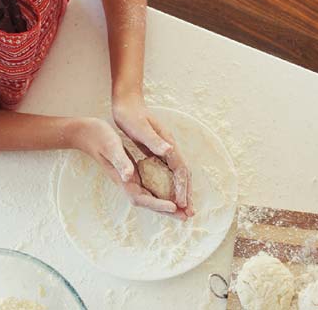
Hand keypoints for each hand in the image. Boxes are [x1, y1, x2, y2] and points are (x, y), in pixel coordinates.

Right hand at [72, 117, 181, 215]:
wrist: (85, 133)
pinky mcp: (130, 172)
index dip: (158, 203)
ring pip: (150, 195)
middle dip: (167, 210)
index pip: (142, 197)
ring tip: (183, 209)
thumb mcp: (111, 146)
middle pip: (148, 202)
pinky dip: (160, 192)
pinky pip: (148, 186)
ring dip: (166, 204)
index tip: (173, 207)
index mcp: (123, 178)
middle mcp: (126, 181)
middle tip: (186, 216)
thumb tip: (129, 176)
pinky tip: (170, 191)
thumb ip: (120, 162)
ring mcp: (128, 178)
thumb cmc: (99, 137)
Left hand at [113, 94, 193, 218]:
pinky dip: (171, 185)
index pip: (180, 171)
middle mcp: (169, 148)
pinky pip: (168, 172)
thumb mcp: (140, 128)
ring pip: (177, 174)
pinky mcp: (157, 150)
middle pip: (183, 174)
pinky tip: (169, 193)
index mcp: (167, 144)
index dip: (182, 189)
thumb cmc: (131, 115)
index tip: (182, 205)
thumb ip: (154, 141)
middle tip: (189, 214)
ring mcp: (164, 149)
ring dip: (181, 191)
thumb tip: (170, 151)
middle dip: (186, 194)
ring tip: (182, 208)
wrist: (127, 102)